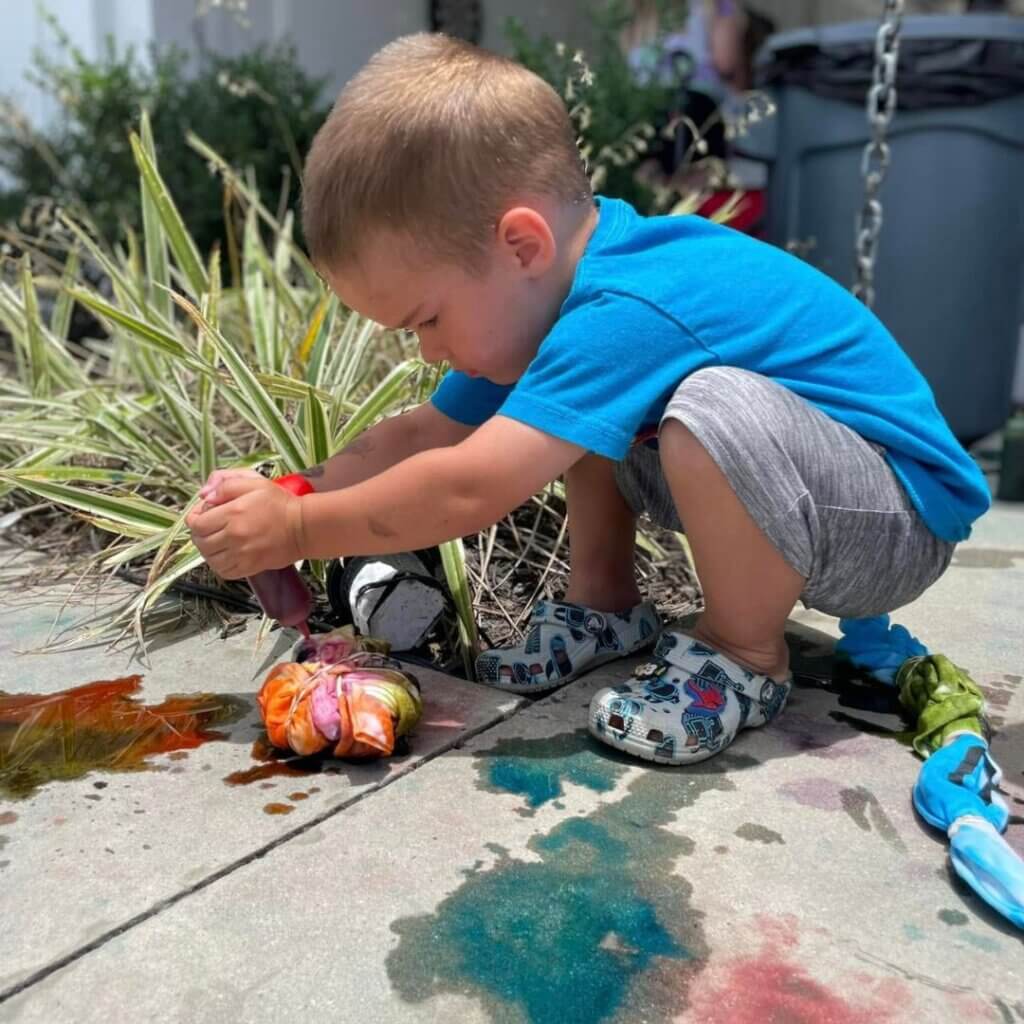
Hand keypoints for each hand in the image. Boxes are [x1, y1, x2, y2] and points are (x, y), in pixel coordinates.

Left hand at [187, 474, 304, 578]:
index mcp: (233, 513)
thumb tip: (205, 496)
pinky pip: (224, 572)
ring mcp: (242, 554)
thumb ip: (226, 484)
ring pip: (210, 559)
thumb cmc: (280, 504)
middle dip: (200, 534)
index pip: (197, 523)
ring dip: (209, 550)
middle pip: (201, 542)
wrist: (303, 527)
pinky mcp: (250, 567)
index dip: (194, 518)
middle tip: (210, 527)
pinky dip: (220, 564)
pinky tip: (227, 554)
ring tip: (219, 541)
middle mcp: (235, 536)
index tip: (202, 514)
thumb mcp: (254, 482)